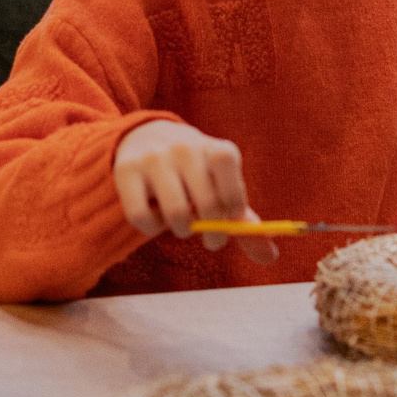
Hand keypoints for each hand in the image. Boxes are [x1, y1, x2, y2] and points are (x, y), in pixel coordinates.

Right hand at [112, 121, 277, 263]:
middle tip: (212, 239)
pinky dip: (152, 230)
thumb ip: (245, 223)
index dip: (233, 201)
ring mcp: (154, 157)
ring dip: (182, 231)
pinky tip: (157, 221)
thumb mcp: (223, 188)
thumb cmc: (197, 175)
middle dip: (215, 233)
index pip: (228, 169)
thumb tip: (270, 257)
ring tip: (183, 226)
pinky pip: (141, 216)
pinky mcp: (126, 170)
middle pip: (207, 203)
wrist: (149, 139)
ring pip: (175, 214)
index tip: (232, 217)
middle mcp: (185, 147)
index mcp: (217, 149)